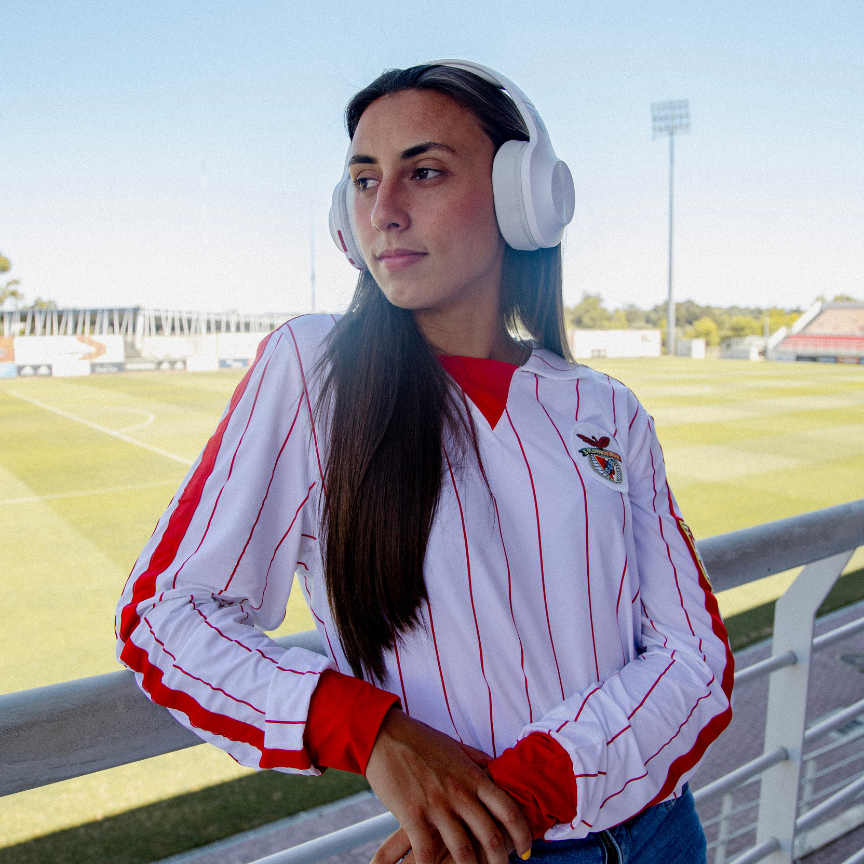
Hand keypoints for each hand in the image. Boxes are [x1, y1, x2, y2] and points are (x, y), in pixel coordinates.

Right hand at [366, 708, 531, 863]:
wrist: (385, 734)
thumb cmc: (420, 739)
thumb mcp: (455, 746)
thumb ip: (477, 760)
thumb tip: (495, 768)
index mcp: (473, 775)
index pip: (508, 810)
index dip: (523, 834)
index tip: (526, 849)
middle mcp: (459, 792)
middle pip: (491, 836)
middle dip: (501, 860)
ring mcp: (436, 805)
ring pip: (463, 851)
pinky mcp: (412, 815)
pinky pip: (427, 852)